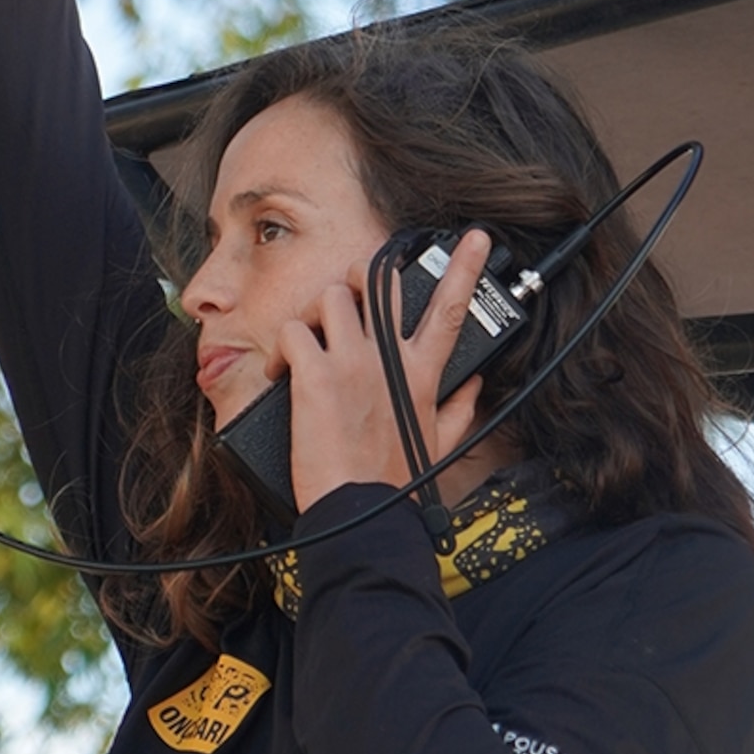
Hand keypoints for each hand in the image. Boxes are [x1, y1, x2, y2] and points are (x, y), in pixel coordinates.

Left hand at [275, 231, 494, 514]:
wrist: (363, 515)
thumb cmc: (397, 484)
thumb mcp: (442, 446)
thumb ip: (461, 409)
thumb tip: (474, 385)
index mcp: (422, 374)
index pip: (451, 309)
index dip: (465, 268)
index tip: (474, 238)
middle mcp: (389, 358)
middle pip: (381, 282)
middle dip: (364, 273)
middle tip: (352, 291)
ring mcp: (352, 361)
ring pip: (332, 295)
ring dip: (316, 311)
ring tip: (308, 340)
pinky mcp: (314, 374)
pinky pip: (293, 331)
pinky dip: (281, 347)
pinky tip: (278, 372)